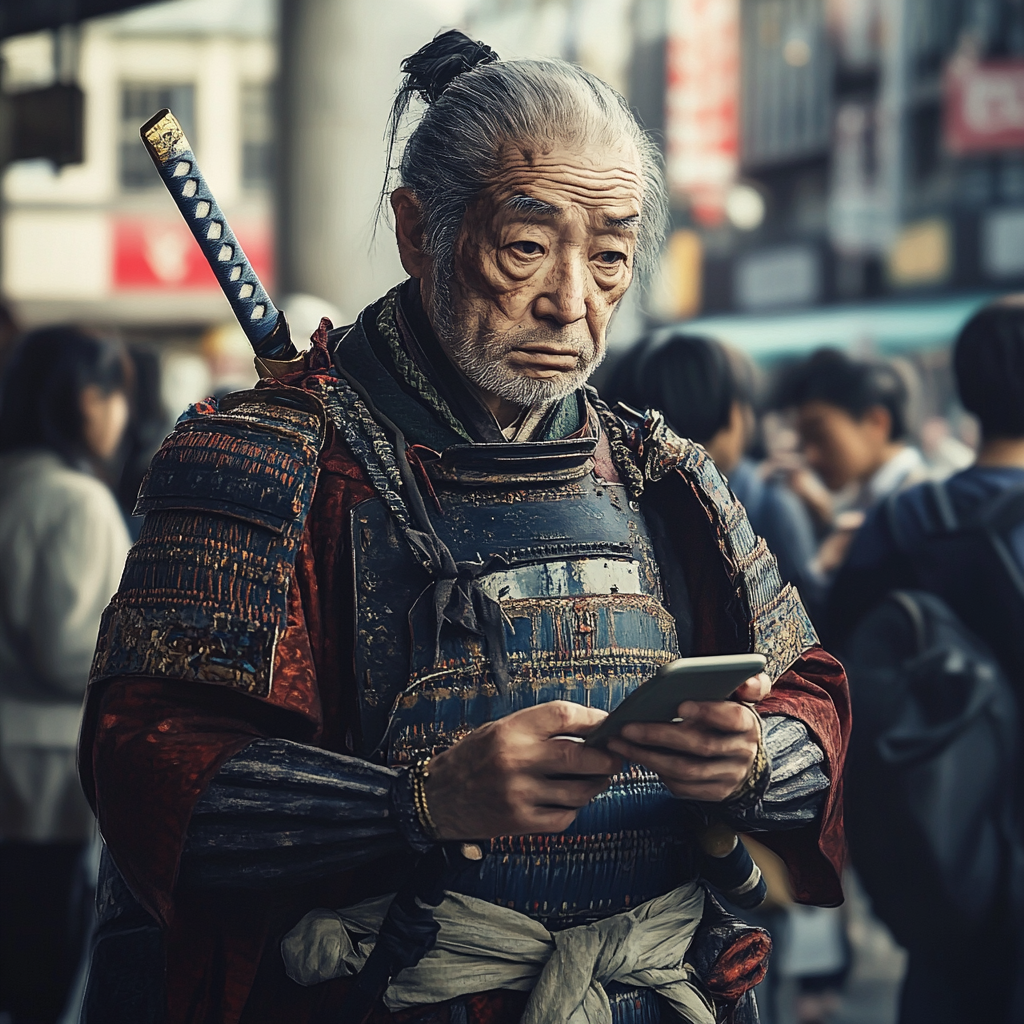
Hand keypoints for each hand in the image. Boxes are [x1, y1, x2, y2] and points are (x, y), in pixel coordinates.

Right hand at [425, 701, 621, 840]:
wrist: (438, 798)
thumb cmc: (472, 758)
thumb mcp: (499, 729)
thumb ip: (539, 728)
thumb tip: (590, 728)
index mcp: (511, 730)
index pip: (564, 715)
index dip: (593, 719)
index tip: (607, 724)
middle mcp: (516, 760)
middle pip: (581, 756)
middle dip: (607, 758)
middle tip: (614, 757)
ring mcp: (519, 794)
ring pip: (579, 790)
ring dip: (596, 785)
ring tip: (595, 778)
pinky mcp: (521, 821)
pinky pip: (565, 816)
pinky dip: (574, 808)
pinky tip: (570, 799)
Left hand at [605, 672, 768, 801]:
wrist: (743, 756)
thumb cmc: (728, 719)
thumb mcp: (739, 698)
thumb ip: (747, 685)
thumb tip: (746, 680)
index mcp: (747, 723)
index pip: (732, 717)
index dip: (707, 712)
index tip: (680, 705)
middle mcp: (742, 752)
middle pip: (701, 745)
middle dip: (660, 736)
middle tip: (628, 727)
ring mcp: (729, 776)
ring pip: (686, 770)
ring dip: (649, 757)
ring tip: (621, 743)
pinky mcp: (714, 792)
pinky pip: (682, 787)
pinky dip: (657, 773)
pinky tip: (637, 757)